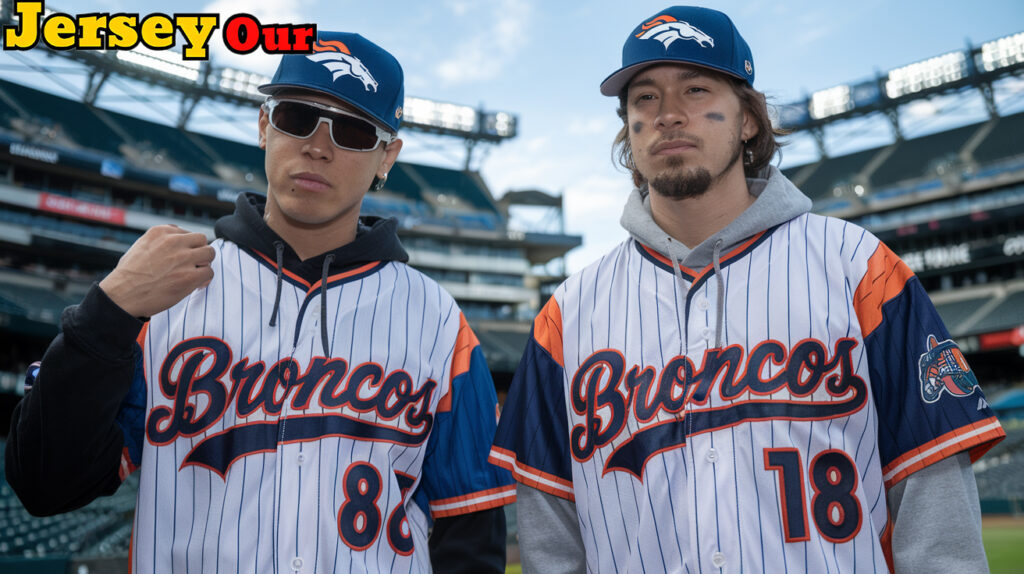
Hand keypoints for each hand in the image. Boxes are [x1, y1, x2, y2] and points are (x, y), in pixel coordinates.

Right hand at [99, 225, 215, 317]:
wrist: (121, 295)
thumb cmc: (129, 275)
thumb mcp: (140, 246)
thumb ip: (160, 241)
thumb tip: (178, 238)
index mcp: (160, 232)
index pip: (186, 233)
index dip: (186, 246)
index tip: (182, 257)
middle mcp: (173, 241)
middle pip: (201, 239)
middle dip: (199, 251)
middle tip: (192, 265)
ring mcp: (183, 258)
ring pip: (209, 253)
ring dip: (204, 263)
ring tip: (194, 273)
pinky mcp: (189, 276)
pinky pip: (209, 272)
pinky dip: (204, 279)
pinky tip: (195, 285)